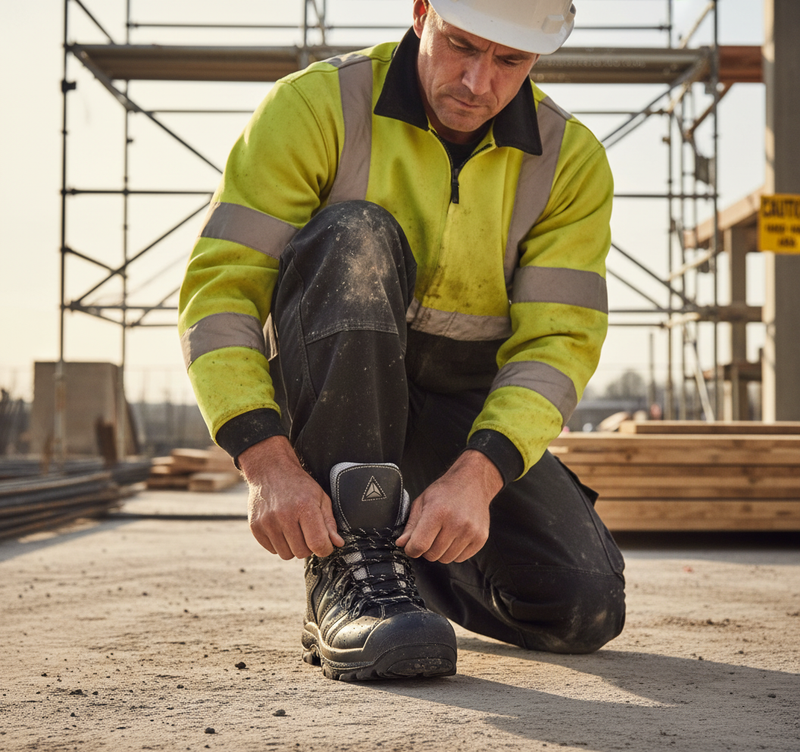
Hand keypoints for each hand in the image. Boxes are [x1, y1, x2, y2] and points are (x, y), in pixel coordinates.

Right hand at [239, 436, 343, 559]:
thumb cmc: (299, 485)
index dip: (325, 549)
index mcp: (305, 507)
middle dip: (308, 546)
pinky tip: (281, 528)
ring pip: (286, 555)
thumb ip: (329, 522)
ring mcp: (267, 522)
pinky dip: (278, 544)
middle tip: (307, 532)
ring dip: (292, 547)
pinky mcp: (255, 527)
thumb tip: (337, 543)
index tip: (325, 544)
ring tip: (293, 529)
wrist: (270, 470)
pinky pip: (272, 550)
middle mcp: (284, 515)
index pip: (318, 544)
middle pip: (301, 552)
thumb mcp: (320, 498)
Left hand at [396, 450, 501, 563]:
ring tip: (444, 534)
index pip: (419, 545)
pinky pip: (461, 558)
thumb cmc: (446, 491)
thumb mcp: (422, 502)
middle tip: (430, 535)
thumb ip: (411, 525)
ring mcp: (470, 532)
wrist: (472, 482)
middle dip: (427, 549)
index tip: (412, 546)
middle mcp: (456, 523)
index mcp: (438, 512)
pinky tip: (455, 536)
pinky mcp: (480, 538)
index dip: (412, 549)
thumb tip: (402, 543)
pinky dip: (455, 552)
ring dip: (441, 551)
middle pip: (432, 555)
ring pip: (446, 559)